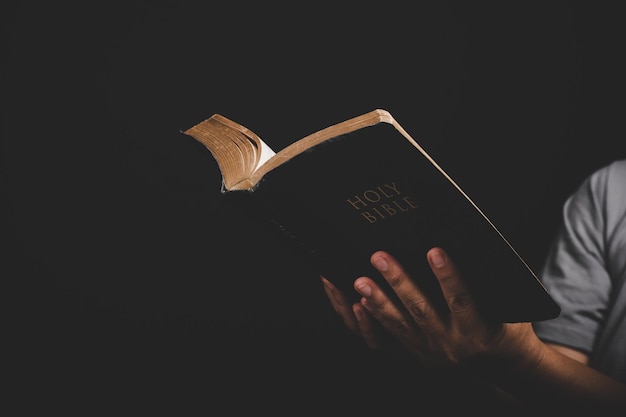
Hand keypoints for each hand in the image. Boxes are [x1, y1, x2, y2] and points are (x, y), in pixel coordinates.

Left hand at [322, 247, 539, 369]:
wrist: (504, 366)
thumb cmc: (508, 327)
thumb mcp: (507, 306)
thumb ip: (485, 284)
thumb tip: (470, 246)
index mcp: (478, 331)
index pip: (461, 299)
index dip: (448, 275)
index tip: (434, 250)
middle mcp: (452, 345)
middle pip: (421, 310)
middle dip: (398, 282)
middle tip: (379, 257)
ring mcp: (431, 352)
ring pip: (400, 325)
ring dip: (378, 301)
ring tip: (360, 280)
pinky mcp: (417, 355)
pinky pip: (390, 341)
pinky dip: (373, 322)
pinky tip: (359, 304)